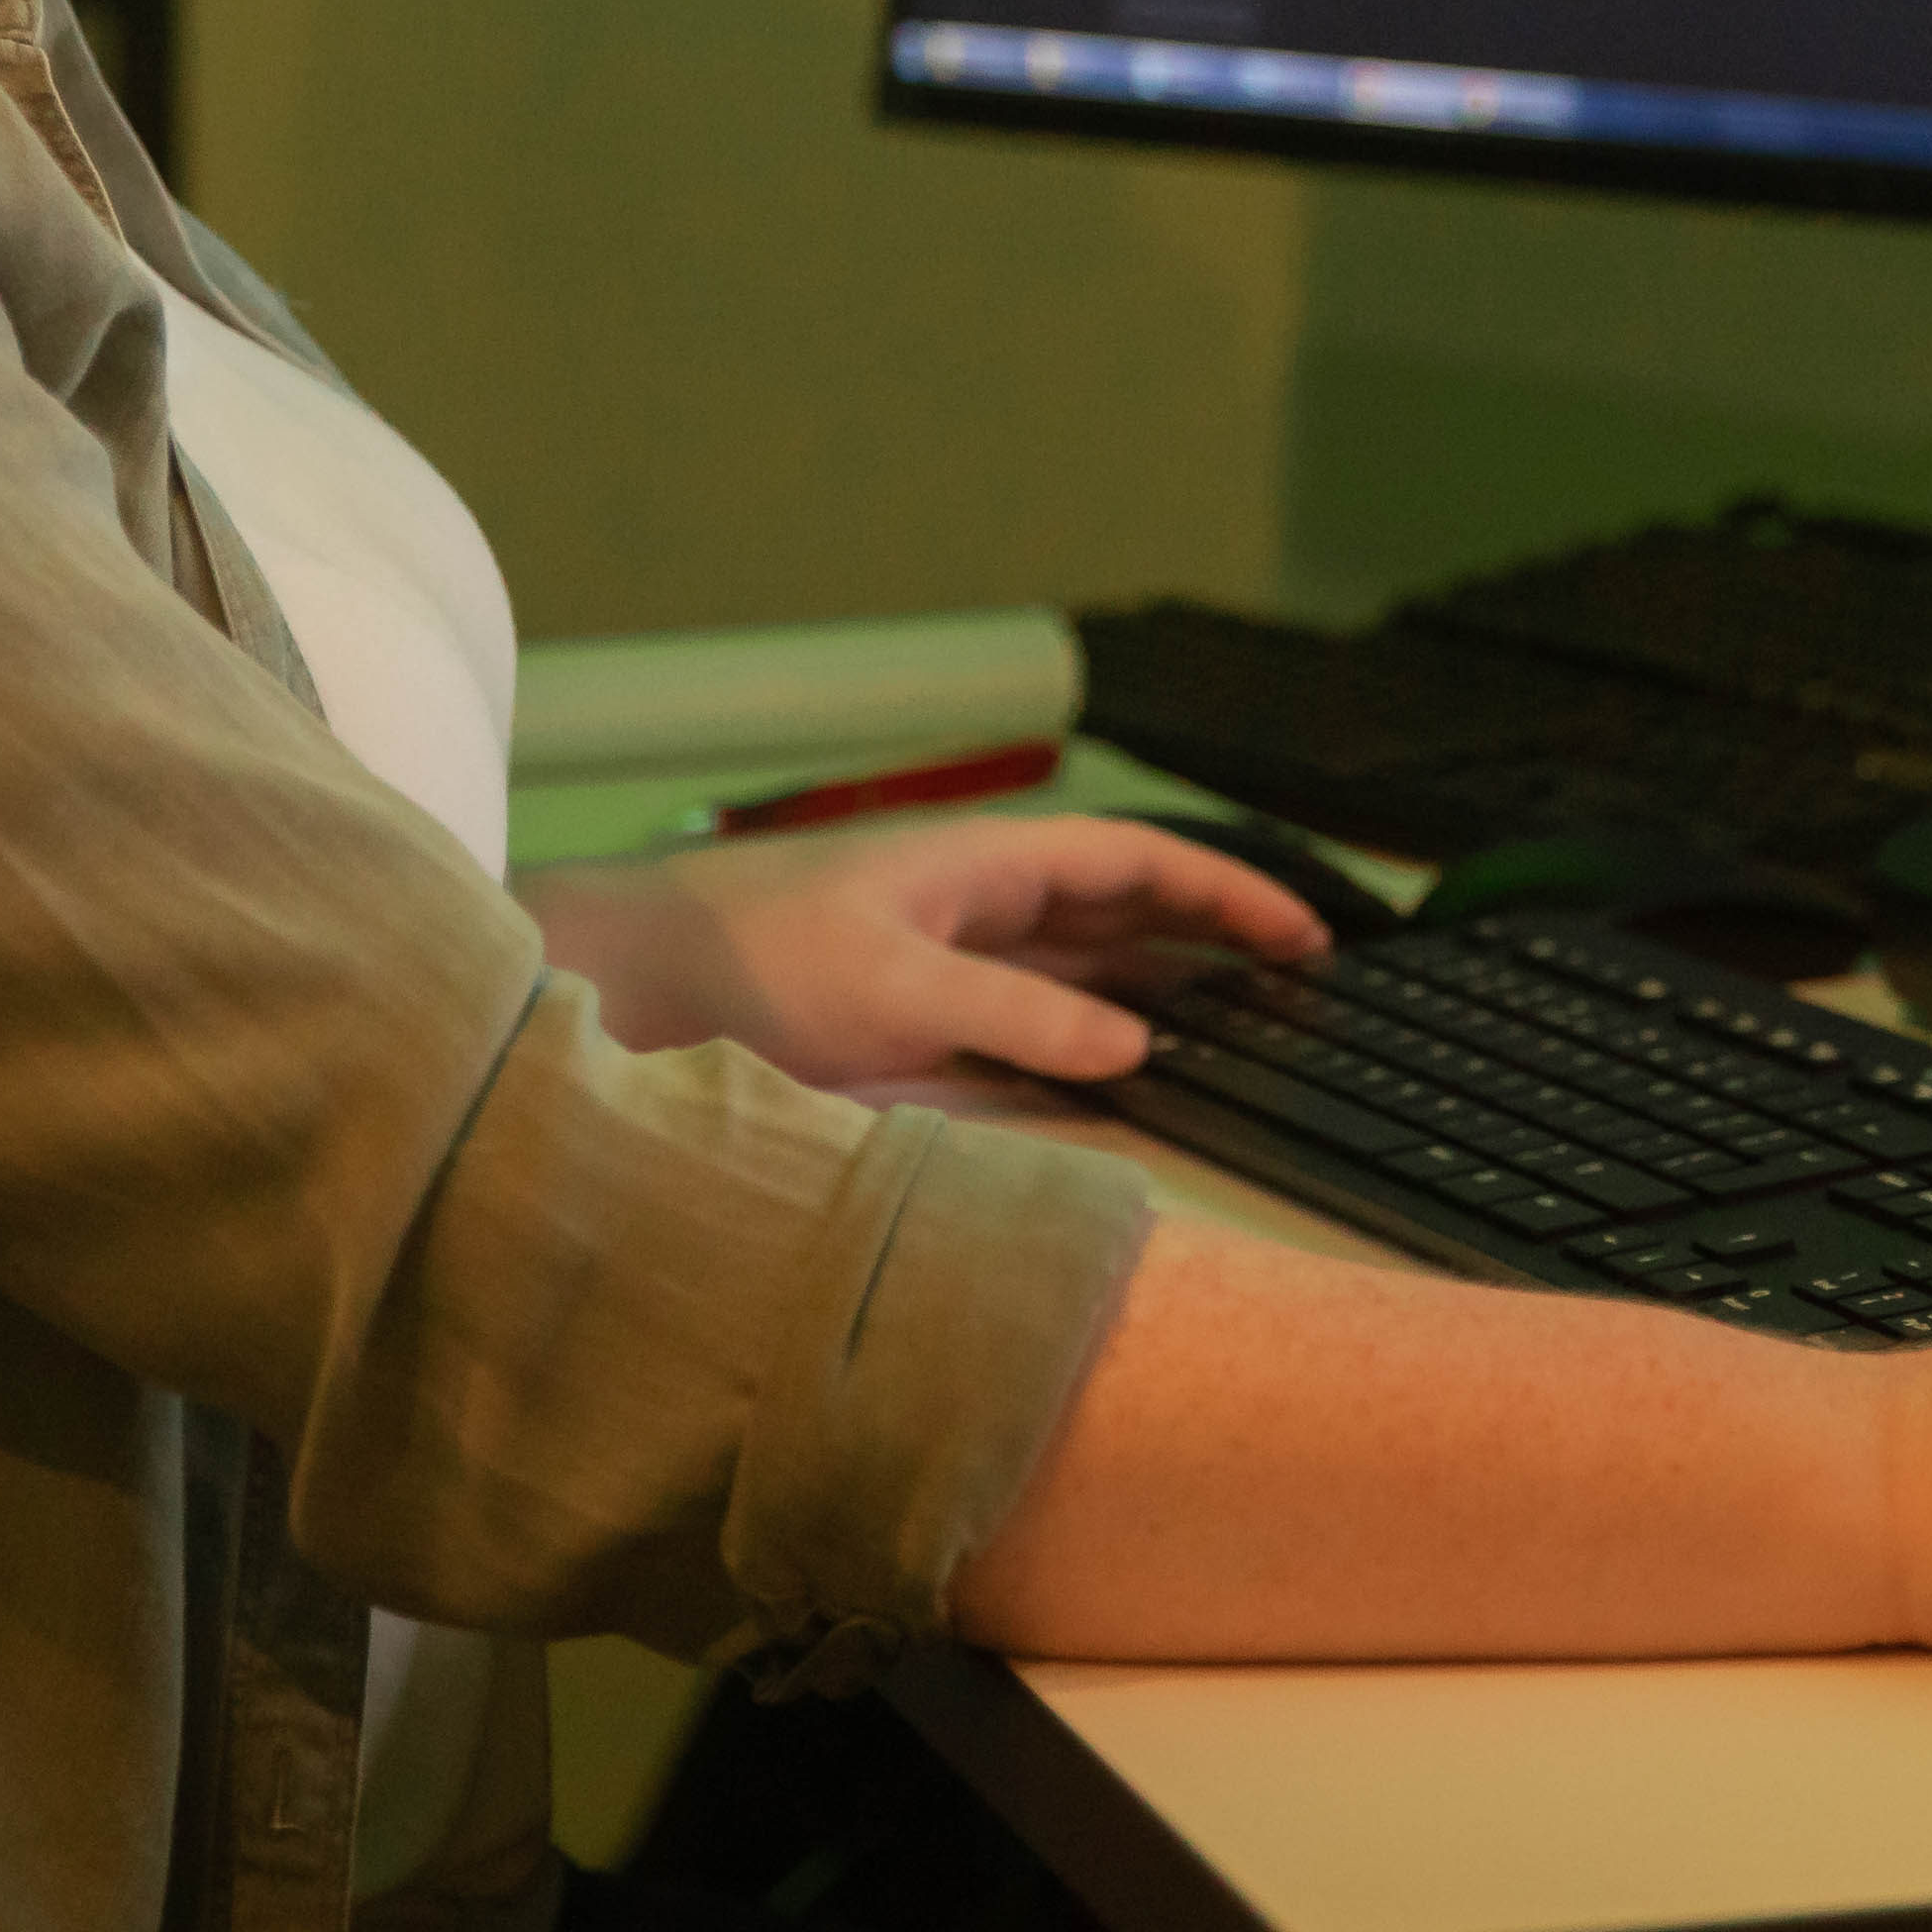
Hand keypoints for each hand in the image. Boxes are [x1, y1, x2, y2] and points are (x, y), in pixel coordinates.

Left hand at [527, 814, 1329, 1085]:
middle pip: (1122, 907)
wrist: (623, 983)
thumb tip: (1134, 1046)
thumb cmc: (746, 964)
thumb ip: (1021, 1015)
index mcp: (981, 863)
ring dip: (1159, 985)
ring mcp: (941, 954)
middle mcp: (971, 899)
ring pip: (1081, 961)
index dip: (1228, 891)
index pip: (1136, 861)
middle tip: (1304, 982)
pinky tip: (1120, 1070)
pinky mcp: (909, 1013)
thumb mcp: (899, 990)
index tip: (1308, 933)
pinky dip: (1088, 1032)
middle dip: (1214, 936)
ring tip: (1242, 1024)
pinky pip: (1028, 1013)